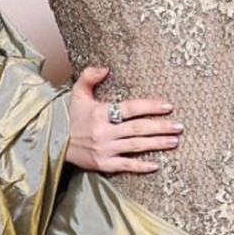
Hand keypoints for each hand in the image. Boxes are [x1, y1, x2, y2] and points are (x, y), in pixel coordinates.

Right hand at [67, 63, 181, 173]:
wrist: (54, 142)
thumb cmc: (70, 116)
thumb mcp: (77, 93)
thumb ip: (90, 76)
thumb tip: (106, 68)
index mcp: (100, 112)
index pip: (130, 108)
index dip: (150, 106)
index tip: (168, 106)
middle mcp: (103, 131)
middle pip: (138, 128)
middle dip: (160, 127)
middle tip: (179, 126)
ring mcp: (104, 149)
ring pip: (136, 146)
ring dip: (156, 144)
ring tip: (174, 141)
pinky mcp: (103, 164)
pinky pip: (125, 166)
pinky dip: (140, 166)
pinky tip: (156, 165)